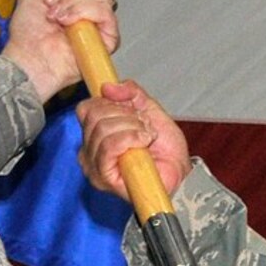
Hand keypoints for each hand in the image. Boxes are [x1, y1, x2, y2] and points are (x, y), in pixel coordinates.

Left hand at [1, 0, 117, 103]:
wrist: (28, 59)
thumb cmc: (28, 35)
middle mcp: (92, 7)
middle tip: (52, 5)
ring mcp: (100, 23)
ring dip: (72, 3)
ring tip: (57, 18)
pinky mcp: (107, 40)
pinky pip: (106, 13)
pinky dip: (82, 13)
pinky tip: (68, 25)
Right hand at [77, 80, 191, 198]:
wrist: (179, 170)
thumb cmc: (164, 149)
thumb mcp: (148, 109)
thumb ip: (130, 93)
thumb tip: (108, 87)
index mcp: (95, 134)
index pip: (86, 109)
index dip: (110, 103)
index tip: (132, 111)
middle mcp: (89, 151)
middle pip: (95, 117)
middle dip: (126, 116)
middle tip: (144, 126)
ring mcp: (93, 167)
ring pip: (102, 130)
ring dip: (132, 128)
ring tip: (147, 137)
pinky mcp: (103, 178)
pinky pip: (109, 146)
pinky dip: (131, 138)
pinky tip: (144, 143)